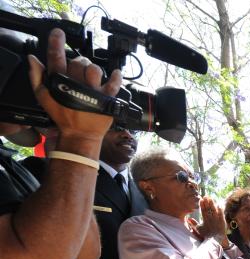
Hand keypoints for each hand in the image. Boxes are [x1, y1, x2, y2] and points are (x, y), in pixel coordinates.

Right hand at [28, 29, 121, 144]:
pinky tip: (116, 73)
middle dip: (78, 63)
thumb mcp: (45, 98)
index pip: (56, 58)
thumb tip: (33, 59)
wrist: (81, 134)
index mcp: (60, 84)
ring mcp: (93, 92)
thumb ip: (37, 77)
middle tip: (78, 72)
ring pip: (94, 69)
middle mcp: (76, 86)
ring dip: (93, 69)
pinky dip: (116, 76)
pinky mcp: (107, 99)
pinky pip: (114, 83)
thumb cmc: (63, 116)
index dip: (56, 43)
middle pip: (78, 62)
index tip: (58, 33)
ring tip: (92, 77)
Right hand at [192, 197, 227, 242]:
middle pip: (209, 209)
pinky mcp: (222, 221)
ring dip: (213, 204)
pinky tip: (219, 205)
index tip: (201, 199)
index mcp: (205, 220)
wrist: (215, 240)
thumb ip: (193, 224)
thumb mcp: (199, 229)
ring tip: (211, 198)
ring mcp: (217, 220)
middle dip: (207, 202)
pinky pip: (221, 214)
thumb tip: (188, 218)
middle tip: (206, 196)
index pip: (203, 211)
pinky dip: (220, 210)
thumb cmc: (206, 235)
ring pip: (214, 210)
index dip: (202, 205)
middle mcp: (211, 219)